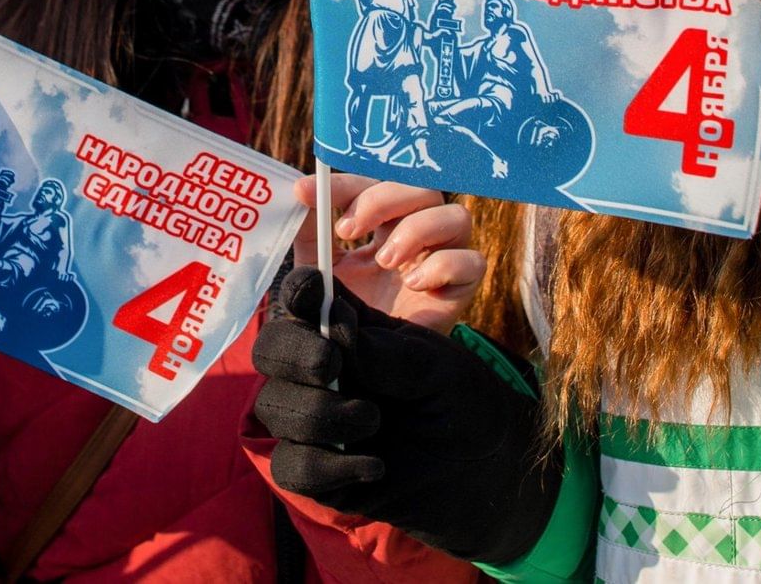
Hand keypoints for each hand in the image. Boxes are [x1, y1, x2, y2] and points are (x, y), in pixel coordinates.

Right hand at [252, 267, 555, 563]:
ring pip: (275, 408)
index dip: (296, 294)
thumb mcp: (431, 366)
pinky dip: (326, 466)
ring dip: (321, 414)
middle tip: (329, 364)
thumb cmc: (463, 403)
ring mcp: (315, 421)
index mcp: (347, 333)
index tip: (310, 288)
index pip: (303, 303)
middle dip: (293, 353)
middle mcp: (322, 372)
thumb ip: (382, 351)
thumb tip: (334, 331)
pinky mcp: (318, 473)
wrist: (491, 470)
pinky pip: (291, 466)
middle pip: (270, 351)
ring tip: (374, 420)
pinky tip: (374, 466)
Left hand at [295, 172, 483, 332]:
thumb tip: (302, 196)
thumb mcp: (320, 270)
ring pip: (458, 215)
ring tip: (384, 262)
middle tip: (347, 230)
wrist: (362, 366)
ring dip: (416, 230)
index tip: (308, 192)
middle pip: (423, 189)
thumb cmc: (346, 313)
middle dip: (382, 199)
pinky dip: (444, 265)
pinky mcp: (461, 290)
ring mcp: (444, 259)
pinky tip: (413, 285)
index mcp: (386, 224)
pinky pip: (474, 262)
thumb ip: (310, 233)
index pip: (375, 184)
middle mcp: (419, 235)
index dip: (345, 183)